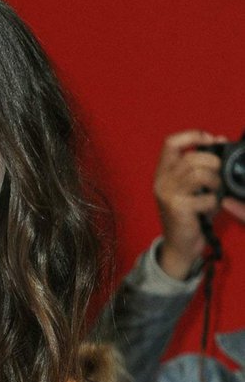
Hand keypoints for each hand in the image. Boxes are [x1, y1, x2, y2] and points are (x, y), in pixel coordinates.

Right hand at [153, 130, 238, 279]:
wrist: (179, 245)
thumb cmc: (189, 214)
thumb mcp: (194, 186)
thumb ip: (203, 162)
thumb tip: (219, 138)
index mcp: (163, 172)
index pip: (170, 143)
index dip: (192, 136)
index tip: (209, 140)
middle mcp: (162, 182)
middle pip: (190, 158)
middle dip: (212, 163)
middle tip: (218, 174)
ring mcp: (168, 196)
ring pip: (198, 175)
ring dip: (214, 182)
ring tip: (215, 191)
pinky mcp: (178, 210)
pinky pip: (204, 198)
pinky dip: (213, 203)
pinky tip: (210, 209)